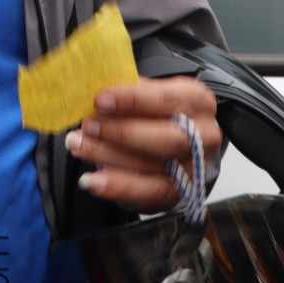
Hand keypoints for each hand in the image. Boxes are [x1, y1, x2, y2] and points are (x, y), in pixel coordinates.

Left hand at [64, 77, 221, 211]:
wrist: (180, 142)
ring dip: (109, 157)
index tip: (100, 100)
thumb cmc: (158, 112)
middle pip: (167, 138)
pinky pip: (149, 193)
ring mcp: (195, 168)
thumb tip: (91, 88)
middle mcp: (205, 135)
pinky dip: (118, 187)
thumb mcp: (149, 92)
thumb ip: (127, 91)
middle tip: (88, 126)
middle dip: (122, 132)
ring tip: (78, 146)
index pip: (167, 100)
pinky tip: (91, 180)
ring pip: (153, 167)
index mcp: (198, 101)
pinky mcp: (180, 194)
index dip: (132, 100)